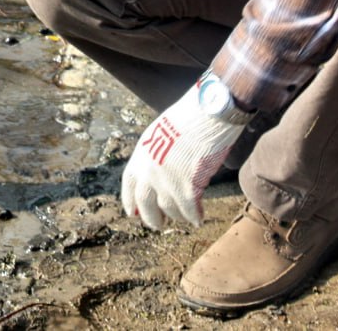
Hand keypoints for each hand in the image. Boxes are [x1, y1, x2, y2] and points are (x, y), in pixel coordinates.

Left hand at [120, 81, 245, 228]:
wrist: (208, 112)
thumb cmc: (189, 119)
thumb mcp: (160, 134)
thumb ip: (155, 155)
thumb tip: (156, 174)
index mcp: (141, 155)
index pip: (129, 186)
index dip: (131, 202)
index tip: (133, 213)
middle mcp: (149, 170)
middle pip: (146, 205)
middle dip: (152, 218)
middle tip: (159, 224)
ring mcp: (167, 180)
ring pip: (169, 210)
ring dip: (178, 216)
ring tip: (185, 217)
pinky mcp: (187, 186)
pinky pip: (189, 210)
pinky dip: (195, 216)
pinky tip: (199, 218)